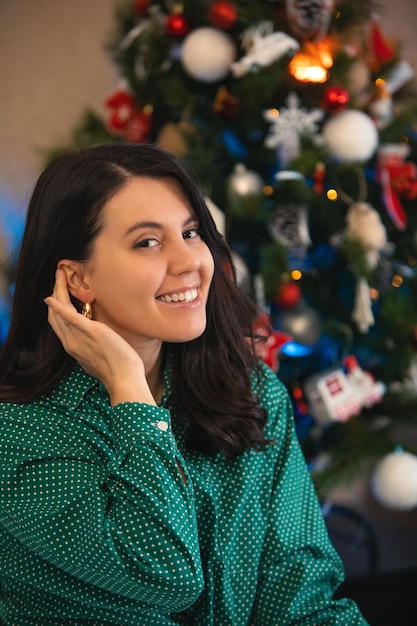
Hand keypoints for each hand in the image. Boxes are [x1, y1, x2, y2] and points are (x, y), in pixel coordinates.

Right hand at [44, 269, 155, 405]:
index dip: (55, 306)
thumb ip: (92, 344)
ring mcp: (78, 337)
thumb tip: (96, 334)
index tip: (58, 292)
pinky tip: (52, 297)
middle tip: (59, 276)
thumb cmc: (118, 369)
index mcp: (72, 347)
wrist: (124, 378)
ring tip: (60, 274)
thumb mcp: (98, 355)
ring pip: (59, 311)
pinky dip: (59, 307)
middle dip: (54, 293)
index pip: (57, 323)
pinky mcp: (91, 332)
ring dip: (57, 291)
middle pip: (54, 315)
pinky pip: (70, 318)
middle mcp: (70, 342)